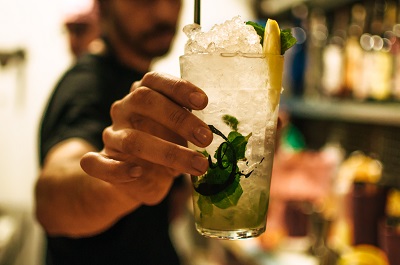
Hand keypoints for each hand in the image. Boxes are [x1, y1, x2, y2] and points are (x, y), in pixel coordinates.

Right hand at [80, 72, 212, 204]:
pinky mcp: (102, 161)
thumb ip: (191, 126)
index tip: (203, 102)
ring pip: (132, 139)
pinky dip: (118, 170)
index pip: (155, 80)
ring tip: (199, 165)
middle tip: (206, 138)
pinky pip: (98, 164)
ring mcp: (112, 135)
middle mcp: (124, 109)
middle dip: (179, 119)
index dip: (179, 87)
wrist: (135, 175)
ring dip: (168, 152)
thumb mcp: (179, 132)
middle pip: (144, 101)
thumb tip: (220, 132)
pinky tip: (138, 173)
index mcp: (143, 94)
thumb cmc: (164, 145)